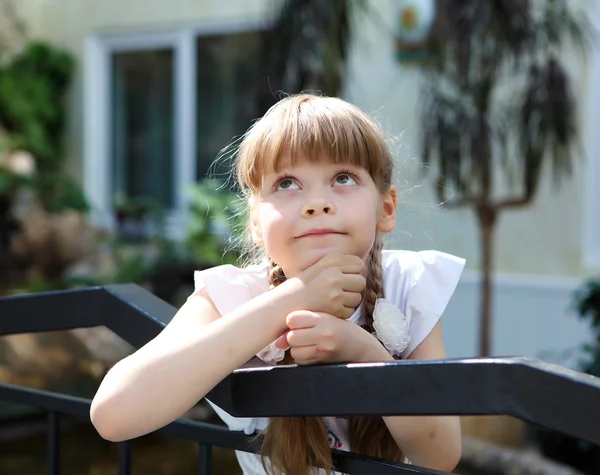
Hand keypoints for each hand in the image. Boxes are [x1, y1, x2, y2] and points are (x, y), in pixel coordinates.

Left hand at [275, 310, 389, 364]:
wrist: (362, 347)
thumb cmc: (340, 329)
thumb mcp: (325, 319)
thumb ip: (302, 323)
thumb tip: (278, 342)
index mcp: (324, 318)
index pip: (293, 319)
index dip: (293, 322)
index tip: (300, 323)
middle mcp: (324, 333)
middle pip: (292, 336)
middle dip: (294, 337)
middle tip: (305, 335)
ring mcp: (324, 349)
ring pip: (295, 351)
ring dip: (298, 349)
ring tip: (310, 344)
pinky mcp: (323, 362)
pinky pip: (301, 361)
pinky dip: (303, 358)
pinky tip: (314, 352)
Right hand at [283, 253, 365, 319]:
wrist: (284, 306)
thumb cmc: (300, 288)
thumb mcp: (316, 268)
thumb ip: (337, 263)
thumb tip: (359, 264)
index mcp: (330, 264)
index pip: (359, 264)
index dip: (354, 272)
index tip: (345, 277)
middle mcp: (334, 277)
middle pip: (361, 281)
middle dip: (354, 287)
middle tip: (341, 291)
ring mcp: (335, 294)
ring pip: (357, 297)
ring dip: (349, 301)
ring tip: (334, 301)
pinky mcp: (335, 310)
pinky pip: (350, 311)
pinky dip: (343, 312)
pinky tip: (331, 309)